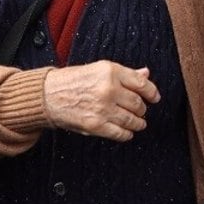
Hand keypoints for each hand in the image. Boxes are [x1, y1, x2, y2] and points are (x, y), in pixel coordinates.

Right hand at [43, 61, 159, 139]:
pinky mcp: (95, 125)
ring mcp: (102, 108)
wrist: (48, 95)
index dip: (152, 92)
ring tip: (138, 123)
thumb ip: (124, 73)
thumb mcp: (99, 69)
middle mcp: (108, 89)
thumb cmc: (73, 80)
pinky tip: (127, 132)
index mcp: (110, 71)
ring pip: (132, 120)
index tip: (155, 98)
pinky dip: (127, 134)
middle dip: (142, 109)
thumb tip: (146, 74)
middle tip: (140, 111)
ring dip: (138, 123)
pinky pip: (120, 133)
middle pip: (138, 103)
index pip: (142, 83)